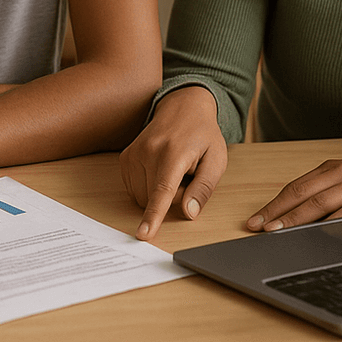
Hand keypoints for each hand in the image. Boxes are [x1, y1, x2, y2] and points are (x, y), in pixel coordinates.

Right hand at [120, 86, 226, 239]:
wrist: (182, 107)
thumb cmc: (203, 135)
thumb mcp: (216, 160)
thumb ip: (204, 188)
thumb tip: (189, 213)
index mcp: (174, 153)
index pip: (162, 190)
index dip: (154, 215)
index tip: (144, 233)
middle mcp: (148, 151)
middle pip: (154, 198)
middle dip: (172, 199)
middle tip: (187, 178)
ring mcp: (133, 153)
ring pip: (142, 196)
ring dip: (158, 194)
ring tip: (173, 172)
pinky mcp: (125, 158)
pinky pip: (134, 189)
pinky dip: (148, 188)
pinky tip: (159, 171)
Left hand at [246, 150, 341, 231]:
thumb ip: (326, 191)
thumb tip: (295, 214)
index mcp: (332, 168)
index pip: (296, 187)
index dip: (274, 204)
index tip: (256, 219)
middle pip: (303, 195)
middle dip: (278, 212)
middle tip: (259, 227)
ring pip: (322, 204)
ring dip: (298, 219)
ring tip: (279, 231)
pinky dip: (332, 224)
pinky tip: (317, 234)